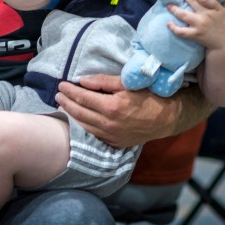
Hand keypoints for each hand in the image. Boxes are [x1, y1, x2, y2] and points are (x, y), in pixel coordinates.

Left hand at [55, 74, 180, 147]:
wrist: (166, 118)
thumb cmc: (148, 96)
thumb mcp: (126, 84)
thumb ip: (102, 81)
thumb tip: (82, 80)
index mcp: (111, 107)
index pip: (83, 98)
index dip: (70, 91)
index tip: (61, 85)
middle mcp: (109, 124)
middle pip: (80, 113)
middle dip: (66, 103)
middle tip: (57, 95)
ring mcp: (112, 136)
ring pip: (84, 126)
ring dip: (72, 116)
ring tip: (63, 106)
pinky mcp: (116, 144)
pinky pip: (94, 135)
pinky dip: (83, 127)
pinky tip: (78, 120)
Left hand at [165, 0, 224, 51]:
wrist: (224, 45)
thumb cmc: (224, 26)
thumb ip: (221, 1)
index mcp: (217, 9)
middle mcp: (208, 16)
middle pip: (193, 2)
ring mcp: (200, 25)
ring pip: (183, 15)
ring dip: (174, 9)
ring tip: (169, 5)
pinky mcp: (195, 35)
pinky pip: (181, 31)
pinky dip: (173, 27)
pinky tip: (168, 23)